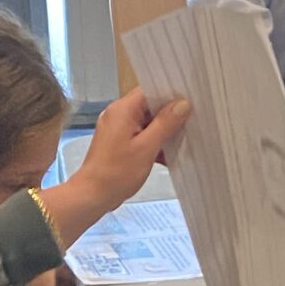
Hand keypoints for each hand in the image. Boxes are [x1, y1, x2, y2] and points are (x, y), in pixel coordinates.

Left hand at [39, 88, 191, 246]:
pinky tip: (166, 156)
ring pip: (145, 122)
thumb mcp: (147, 147)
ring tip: (182, 140)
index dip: (170, 94)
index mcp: (123, 109)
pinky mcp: (117, 142)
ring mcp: (116, 128)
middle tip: (191, 121)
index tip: (190, 101)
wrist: (92, 195)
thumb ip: (165, 123)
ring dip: (161, 131)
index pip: (150, 90)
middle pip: (149, 106)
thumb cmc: (118, 172)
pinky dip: (152, 142)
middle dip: (169, 115)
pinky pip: (139, 135)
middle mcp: (117, 114)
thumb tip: (183, 104)